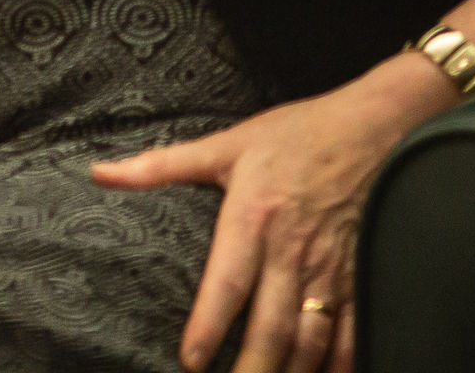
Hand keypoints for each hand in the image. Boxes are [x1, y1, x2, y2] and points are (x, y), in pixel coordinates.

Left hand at [91, 63, 434, 372]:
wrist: (374, 125)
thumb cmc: (296, 134)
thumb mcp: (224, 145)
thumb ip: (160, 165)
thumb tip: (100, 173)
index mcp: (252, 219)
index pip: (226, 285)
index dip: (207, 327)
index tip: (191, 361)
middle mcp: (292, 251)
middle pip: (270, 325)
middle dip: (251, 367)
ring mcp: (332, 267)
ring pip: (312, 337)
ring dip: (292, 371)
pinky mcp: (361, 274)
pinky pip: (354, 330)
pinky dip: (341, 362)